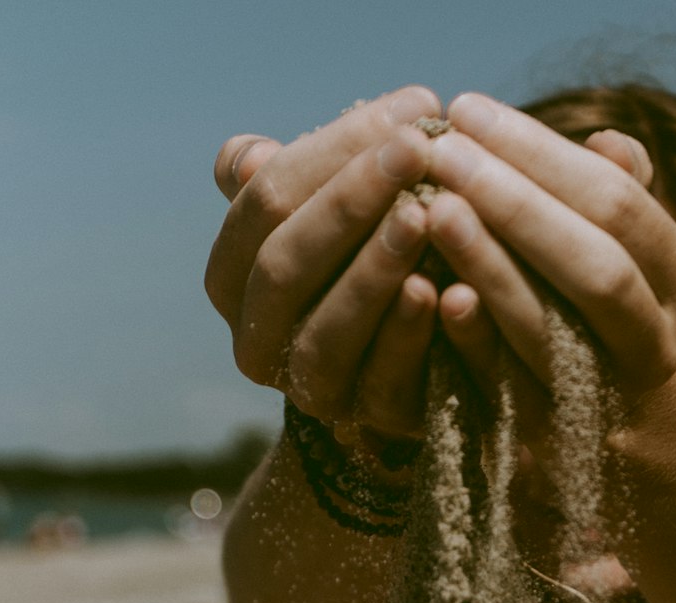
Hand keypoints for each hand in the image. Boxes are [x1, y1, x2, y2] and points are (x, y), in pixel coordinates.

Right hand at [205, 86, 445, 435]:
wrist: (418, 359)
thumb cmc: (370, 257)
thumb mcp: (334, 212)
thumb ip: (298, 180)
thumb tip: (246, 156)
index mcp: (232, 274)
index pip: (264, 199)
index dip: (333, 149)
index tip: (409, 107)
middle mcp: (253, 339)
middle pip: (285, 262)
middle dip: (351, 200)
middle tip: (418, 149)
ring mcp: (307, 389)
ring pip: (324, 330)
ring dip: (373, 270)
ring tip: (425, 216)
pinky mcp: (365, 422)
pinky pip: (381, 381)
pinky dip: (410, 336)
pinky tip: (444, 293)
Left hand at [421, 94, 675, 434]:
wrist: (649, 464)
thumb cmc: (621, 332)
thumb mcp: (641, 264)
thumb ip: (622, 203)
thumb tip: (609, 142)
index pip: (618, 204)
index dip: (541, 154)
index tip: (470, 111)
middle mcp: (651, 342)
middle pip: (595, 266)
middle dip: (515, 203)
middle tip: (442, 151)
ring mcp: (602, 398)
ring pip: (550, 331)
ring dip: (491, 267)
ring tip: (433, 208)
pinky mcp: (550, 444)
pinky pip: (509, 392)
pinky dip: (474, 344)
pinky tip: (435, 295)